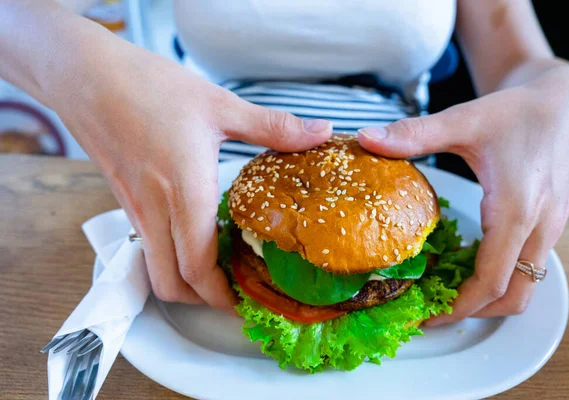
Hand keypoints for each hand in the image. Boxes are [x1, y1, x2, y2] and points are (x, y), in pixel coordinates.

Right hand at [58, 47, 331, 311]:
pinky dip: (170, 257)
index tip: (246, 302)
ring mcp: (135, 209)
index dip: (222, 296)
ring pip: (156, 270)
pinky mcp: (125, 200)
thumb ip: (272, 126)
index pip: (199, 268)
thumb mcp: (218, 104)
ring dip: (186, 282)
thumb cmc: (149, 87)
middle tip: (237, 293)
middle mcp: (156, 211)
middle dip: (205, 300)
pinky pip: (148, 246)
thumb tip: (320, 132)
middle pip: (173, 284)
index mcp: (184, 193)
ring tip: (218, 269)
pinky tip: (194, 233)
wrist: (86, 76)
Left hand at [358, 64, 568, 323]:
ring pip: (525, 288)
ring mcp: (548, 231)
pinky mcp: (548, 228)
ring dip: (488, 300)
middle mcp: (538, 229)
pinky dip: (500, 280)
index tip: (424, 316)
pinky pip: (527, 269)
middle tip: (429, 311)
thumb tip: (367, 138)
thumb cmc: (521, 111)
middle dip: (470, 312)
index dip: (457, 306)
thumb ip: (416, 133)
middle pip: (512, 298)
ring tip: (444, 292)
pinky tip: (467, 266)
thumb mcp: (466, 120)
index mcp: (517, 210)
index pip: (491, 281)